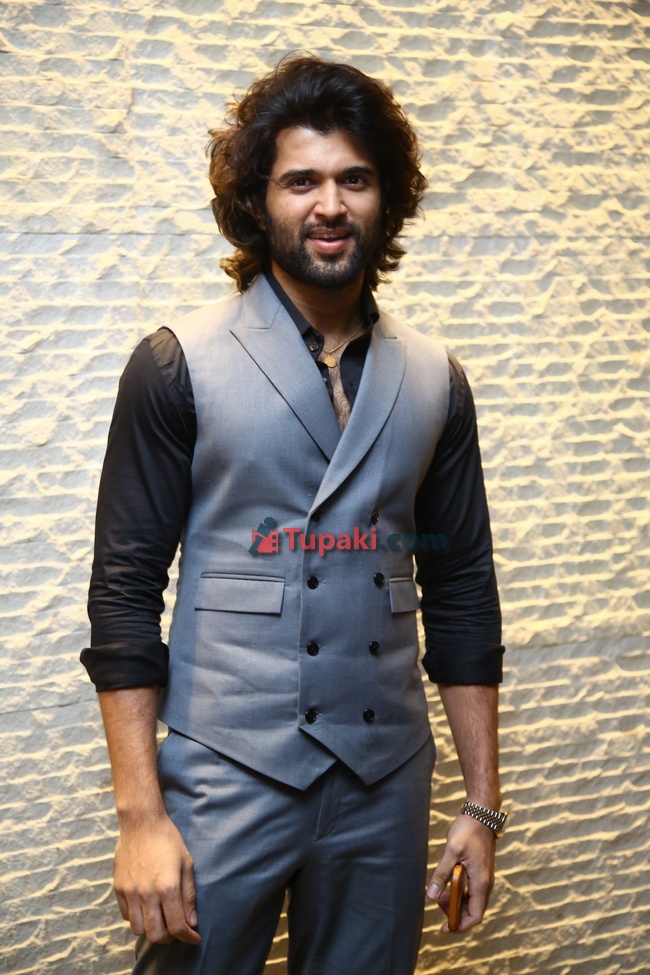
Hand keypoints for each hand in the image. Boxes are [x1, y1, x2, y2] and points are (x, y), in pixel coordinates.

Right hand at [113, 812, 200, 944]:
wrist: (141, 823)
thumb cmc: (168, 840)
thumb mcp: (186, 864)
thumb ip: (189, 895)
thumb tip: (191, 922)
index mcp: (167, 887)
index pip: (177, 927)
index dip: (188, 936)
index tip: (194, 936)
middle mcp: (147, 894)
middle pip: (156, 935)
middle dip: (170, 937)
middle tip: (177, 928)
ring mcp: (130, 892)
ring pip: (138, 930)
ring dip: (151, 929)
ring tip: (161, 918)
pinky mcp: (118, 889)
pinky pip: (126, 916)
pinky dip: (138, 918)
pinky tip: (147, 907)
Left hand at [425, 814, 495, 932]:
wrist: (482, 813)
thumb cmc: (468, 830)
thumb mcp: (452, 851)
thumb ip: (441, 874)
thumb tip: (430, 896)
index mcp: (481, 882)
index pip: (474, 916)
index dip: (459, 926)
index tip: (444, 927)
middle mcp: (486, 883)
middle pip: (473, 911)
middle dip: (455, 913)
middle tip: (437, 902)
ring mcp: (484, 877)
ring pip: (472, 901)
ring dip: (456, 902)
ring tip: (439, 892)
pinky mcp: (481, 871)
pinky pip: (471, 890)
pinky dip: (459, 892)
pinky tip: (447, 883)